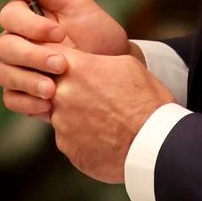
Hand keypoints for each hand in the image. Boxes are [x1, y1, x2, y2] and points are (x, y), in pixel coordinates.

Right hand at [0, 0, 145, 117]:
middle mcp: (18, 41)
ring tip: (53, 90)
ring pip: (4, 73)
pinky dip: (27, 102)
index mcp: (28, 16)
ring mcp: (19, 68)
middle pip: (5, 47)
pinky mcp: (24, 93)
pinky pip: (10, 99)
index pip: (9, 16)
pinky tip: (48, 105)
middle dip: (33, 56)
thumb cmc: (97, 31)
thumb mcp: (77, 4)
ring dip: (28, 81)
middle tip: (62, 64)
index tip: (60, 33)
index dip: (30, 25)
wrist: (116, 67)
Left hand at [50, 47, 175, 182]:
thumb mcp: (127, 65)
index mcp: (77, 69)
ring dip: (74, 112)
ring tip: (102, 116)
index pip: (48, 52)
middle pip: (49, 84)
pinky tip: (103, 134)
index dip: (54, 55)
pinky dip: (81, 134)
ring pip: (60, 112)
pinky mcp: (67, 148)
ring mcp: (61, 124)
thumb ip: (99, 61)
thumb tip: (91, 63)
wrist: (153, 143)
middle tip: (89, 91)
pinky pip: (68, 135)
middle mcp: (62, 95)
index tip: (61, 59)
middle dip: (65, 86)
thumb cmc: (146, 99)